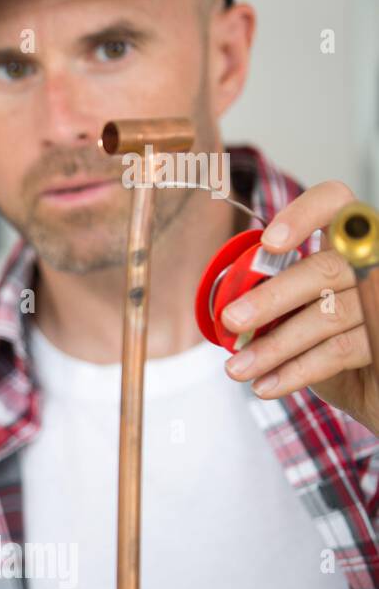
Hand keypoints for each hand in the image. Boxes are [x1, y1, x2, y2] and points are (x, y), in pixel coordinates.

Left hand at [220, 179, 378, 434]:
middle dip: (271, 298)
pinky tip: (266, 385)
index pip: (336, 203)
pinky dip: (296, 371)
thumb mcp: (298, 307)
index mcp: (350, 240)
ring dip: (274, 346)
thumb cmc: (327, 336)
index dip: (304, 215)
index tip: (268, 244)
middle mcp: (375, 262)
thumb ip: (274, 291)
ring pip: (329, 315)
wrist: (371, 385)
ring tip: (236, 369)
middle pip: (326, 269)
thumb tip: (226, 301)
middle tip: (231, 321)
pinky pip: (340, 351)